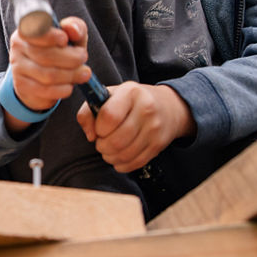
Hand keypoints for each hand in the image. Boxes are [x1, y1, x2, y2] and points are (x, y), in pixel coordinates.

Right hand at [5, 16, 93, 128]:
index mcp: (28, 28)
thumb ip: (75, 27)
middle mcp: (18, 46)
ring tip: (82, 73)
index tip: (65, 40)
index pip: (33, 30)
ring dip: (71, 75)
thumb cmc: (58, 51)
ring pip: (48, 75)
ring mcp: (17, 67)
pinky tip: (69, 86)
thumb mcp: (70, 37)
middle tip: (83, 58)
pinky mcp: (21, 85)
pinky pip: (45, 90)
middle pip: (45, 55)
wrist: (41, 77)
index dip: (50, 36)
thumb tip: (72, 29)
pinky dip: (62, 89)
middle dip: (71, 59)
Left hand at [76, 82, 193, 172]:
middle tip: (101, 142)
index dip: (98, 128)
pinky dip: (122, 164)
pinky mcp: (159, 144)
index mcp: (130, 92)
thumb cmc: (131, 101)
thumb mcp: (108, 96)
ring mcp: (154, 128)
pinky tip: (119, 157)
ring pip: (124, 154)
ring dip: (110, 157)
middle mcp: (146, 109)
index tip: (99, 129)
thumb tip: (90, 135)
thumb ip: (88, 112)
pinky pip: (135, 163)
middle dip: (102, 146)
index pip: (109, 116)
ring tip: (108, 150)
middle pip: (116, 140)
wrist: (167, 106)